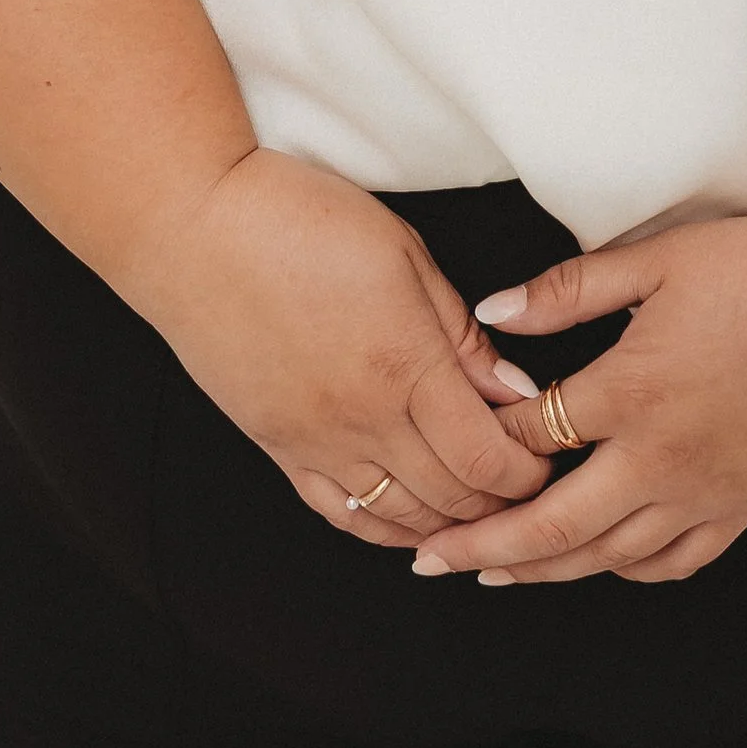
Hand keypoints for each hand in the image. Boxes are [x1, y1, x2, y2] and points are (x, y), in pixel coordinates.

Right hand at [130, 147, 551, 548]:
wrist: (194, 228)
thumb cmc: (301, 219)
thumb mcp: (404, 253)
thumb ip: (463, 334)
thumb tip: (516, 390)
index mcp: (405, 364)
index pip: (489, 457)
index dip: (530, 470)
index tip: (552, 450)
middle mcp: (363, 418)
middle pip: (454, 497)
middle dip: (503, 499)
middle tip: (529, 479)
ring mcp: (317, 442)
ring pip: (402, 519)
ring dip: (451, 520)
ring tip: (481, 501)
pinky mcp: (279, 449)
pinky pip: (343, 515)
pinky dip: (387, 528)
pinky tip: (412, 521)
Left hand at [409, 204, 746, 584]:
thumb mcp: (661, 257)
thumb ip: (569, 289)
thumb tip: (492, 310)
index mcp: (632, 390)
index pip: (529, 438)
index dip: (476, 445)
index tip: (437, 448)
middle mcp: (664, 457)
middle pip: (554, 526)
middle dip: (483, 547)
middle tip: (428, 559)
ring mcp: (709, 489)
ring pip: (610, 556)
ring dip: (544, 569)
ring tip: (495, 571)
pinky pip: (676, 560)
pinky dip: (628, 569)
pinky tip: (601, 561)